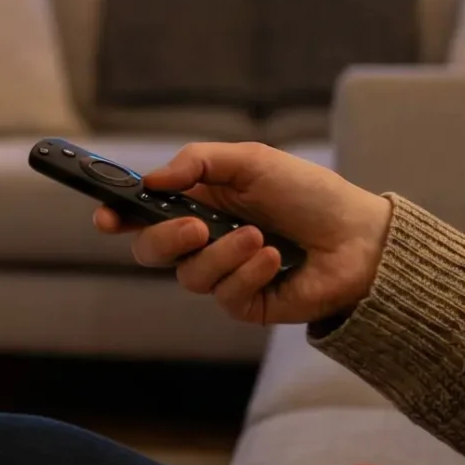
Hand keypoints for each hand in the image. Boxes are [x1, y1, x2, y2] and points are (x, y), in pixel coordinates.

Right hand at [91, 141, 392, 324]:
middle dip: (164, 240)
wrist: (359, 238)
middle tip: (193, 226)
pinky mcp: (245, 303)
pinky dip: (247, 273)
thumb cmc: (309, 193)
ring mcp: (223, 274)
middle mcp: (203, 239)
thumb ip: (197, 163)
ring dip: (222, 254)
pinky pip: (224, 295)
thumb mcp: (251, 161)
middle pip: (150, 251)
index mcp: (198, 200)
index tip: (105, 216)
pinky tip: (273, 259)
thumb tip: (151, 179)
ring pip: (188, 276)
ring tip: (258, 237)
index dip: (117, 214)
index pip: (143, 211)